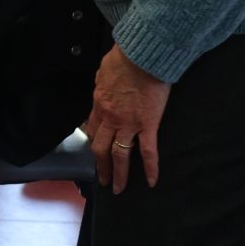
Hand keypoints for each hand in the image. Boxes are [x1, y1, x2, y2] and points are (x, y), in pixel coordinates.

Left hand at [85, 47, 169, 193]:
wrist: (141, 56)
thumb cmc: (124, 58)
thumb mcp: (103, 71)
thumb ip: (102, 83)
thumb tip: (104, 85)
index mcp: (99, 105)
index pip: (92, 130)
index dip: (94, 144)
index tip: (96, 153)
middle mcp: (110, 119)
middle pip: (101, 149)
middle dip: (101, 167)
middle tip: (103, 180)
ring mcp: (129, 124)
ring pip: (120, 155)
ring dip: (119, 174)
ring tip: (119, 188)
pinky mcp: (148, 125)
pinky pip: (148, 151)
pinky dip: (151, 168)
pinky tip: (152, 181)